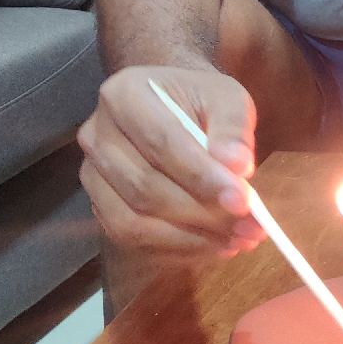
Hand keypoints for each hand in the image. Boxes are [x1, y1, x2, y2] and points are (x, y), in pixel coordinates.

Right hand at [78, 65, 263, 262]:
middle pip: (145, 187)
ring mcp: (92, 176)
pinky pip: (133, 241)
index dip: (202, 176)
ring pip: (135, 221)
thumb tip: (237, 166)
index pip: (161, 141)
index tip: (242, 200)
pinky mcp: (99, 208)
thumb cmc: (199, 100)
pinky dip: (177, 249)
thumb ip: (232, 127)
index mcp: (124, 94)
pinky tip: (214, 245)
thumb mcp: (225, 98)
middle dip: (202, 214)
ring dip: (190, 239)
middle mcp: (96, 135)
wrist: (171, 107)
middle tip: (250, 228)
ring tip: (237, 240)